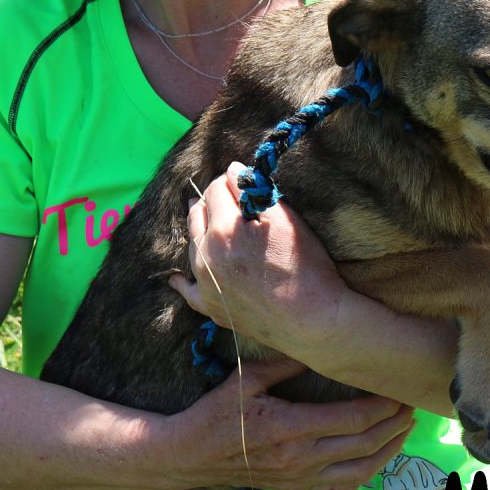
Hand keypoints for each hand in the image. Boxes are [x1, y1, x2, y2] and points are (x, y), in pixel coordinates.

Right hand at [160, 358, 413, 489]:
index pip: (352, 419)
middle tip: (412, 404)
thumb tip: (319, 344)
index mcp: (290, 427)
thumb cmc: (215, 413)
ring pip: (361, 469)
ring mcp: (301, 477)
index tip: (398, 389)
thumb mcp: (246, 379)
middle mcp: (301, 457)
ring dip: (389, 449)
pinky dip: (369, 472)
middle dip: (394, 423)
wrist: (190, 456)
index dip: (382, 406)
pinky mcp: (298, 488)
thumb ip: (285, 362)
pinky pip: (344, 487)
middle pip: (365, 443)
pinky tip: (380, 457)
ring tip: (405, 428)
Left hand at [169, 162, 346, 359]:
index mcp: (223, 228)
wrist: (312, 319)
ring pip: (191, 247)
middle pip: (197, 216)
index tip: (237, 181)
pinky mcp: (210, 307)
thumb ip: (254, 192)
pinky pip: (187, 291)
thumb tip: (231, 170)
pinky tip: (177, 277)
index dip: (226, 181)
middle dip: (209, 203)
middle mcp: (206, 254)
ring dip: (199, 232)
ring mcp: (204, 283)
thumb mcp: (286, 220)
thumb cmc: (305, 266)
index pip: (214, 190)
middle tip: (221, 199)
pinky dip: (182, 281)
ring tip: (206, 225)